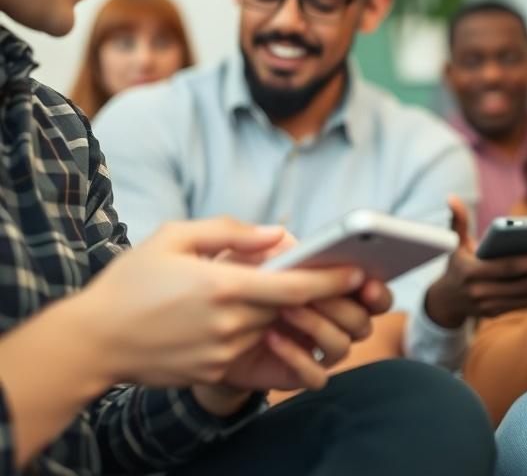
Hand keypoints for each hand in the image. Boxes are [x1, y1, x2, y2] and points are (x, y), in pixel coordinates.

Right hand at [81, 218, 367, 390]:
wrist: (92, 342)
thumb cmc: (131, 282)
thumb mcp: (174, 237)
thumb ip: (230, 231)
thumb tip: (279, 233)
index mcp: (223, 286)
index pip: (295, 285)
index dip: (331, 279)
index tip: (357, 271)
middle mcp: (229, 323)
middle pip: (289, 306)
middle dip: (304, 292)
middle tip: (312, 276)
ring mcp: (223, 352)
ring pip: (270, 327)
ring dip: (274, 311)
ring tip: (256, 293)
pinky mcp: (215, 371)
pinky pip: (250, 348)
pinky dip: (252, 330)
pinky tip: (231, 317)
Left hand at [197, 233, 394, 409]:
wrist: (201, 331)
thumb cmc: (227, 286)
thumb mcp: (239, 257)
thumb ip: (262, 243)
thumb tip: (286, 240)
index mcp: (330, 288)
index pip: (372, 292)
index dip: (376, 289)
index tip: (364, 278)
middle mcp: (331, 320)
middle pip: (364, 321)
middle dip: (348, 307)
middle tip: (326, 295)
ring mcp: (314, 349)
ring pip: (342, 345)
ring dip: (318, 325)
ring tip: (285, 308)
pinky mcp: (295, 374)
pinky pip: (315, 375)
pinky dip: (298, 357)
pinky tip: (270, 338)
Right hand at [424, 197, 526, 327]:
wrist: (445, 299)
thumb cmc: (457, 262)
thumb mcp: (454, 242)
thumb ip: (457, 219)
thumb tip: (451, 197)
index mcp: (470, 271)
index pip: (509, 266)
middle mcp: (479, 292)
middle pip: (521, 284)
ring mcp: (487, 306)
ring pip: (525, 296)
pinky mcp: (495, 313)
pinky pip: (523, 305)